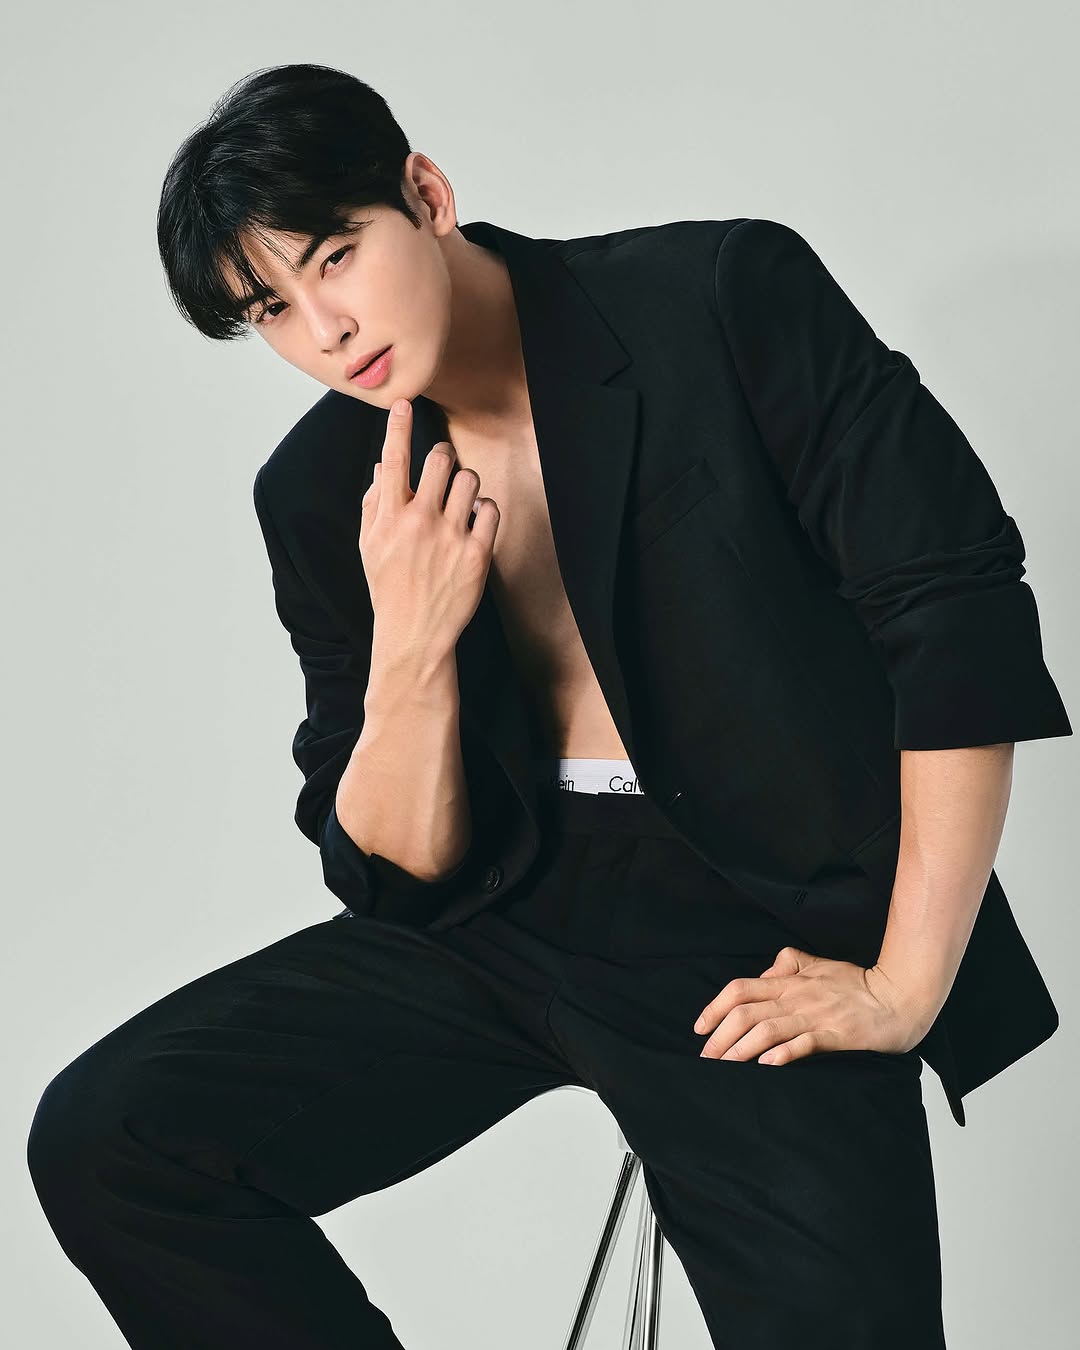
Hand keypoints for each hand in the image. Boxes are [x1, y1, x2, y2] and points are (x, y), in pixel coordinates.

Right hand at [359, 398, 500, 660]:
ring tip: (459, 503)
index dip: (398, 427)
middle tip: (443, 468)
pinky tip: (474, 524)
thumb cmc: (389, 586)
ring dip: (465, 485)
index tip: (403, 404)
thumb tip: (384, 466)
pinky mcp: (477, 553)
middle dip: (443, 458)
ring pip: (469, 480)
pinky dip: (484, 511)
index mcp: (389, 517)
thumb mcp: (369, 545)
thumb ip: (374, 503)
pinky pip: (490, 508)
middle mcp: (419, 521)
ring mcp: (450, 537)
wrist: (414, 633)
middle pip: (440, 460)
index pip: (394, 460)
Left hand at [693, 946, 930, 1064]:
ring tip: (724, 1066)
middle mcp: (797, 998)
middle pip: (746, 1012)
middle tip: (706, 1057)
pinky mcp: (836, 1035)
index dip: (715, 1007)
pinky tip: (766, 1065)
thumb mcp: (819, 964)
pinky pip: (804, 1043)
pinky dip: (783, 1053)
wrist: (899, 996)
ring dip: (741, 1049)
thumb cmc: (859, 982)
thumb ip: (789, 964)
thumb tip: (765, 973)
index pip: (741, 989)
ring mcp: (816, 1017)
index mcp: (790, 981)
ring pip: (768, 1029)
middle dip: (720, 1036)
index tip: (700, 1027)